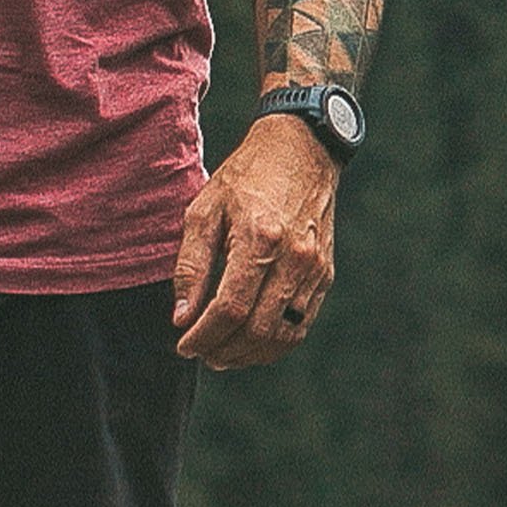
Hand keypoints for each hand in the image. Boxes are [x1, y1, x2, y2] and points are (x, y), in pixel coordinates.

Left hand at [173, 113, 340, 369]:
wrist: (301, 152)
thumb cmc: (245, 178)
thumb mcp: (205, 210)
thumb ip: (191, 266)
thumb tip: (182, 316)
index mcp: (260, 238)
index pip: (230, 308)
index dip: (204, 335)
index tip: (183, 344)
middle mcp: (294, 258)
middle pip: (257, 329)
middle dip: (223, 350)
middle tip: (200, 353)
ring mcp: (314, 269)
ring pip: (282, 335)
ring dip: (249, 354)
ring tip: (222, 354)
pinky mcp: (325, 275)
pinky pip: (300, 324)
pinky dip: (273, 343)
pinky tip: (250, 343)